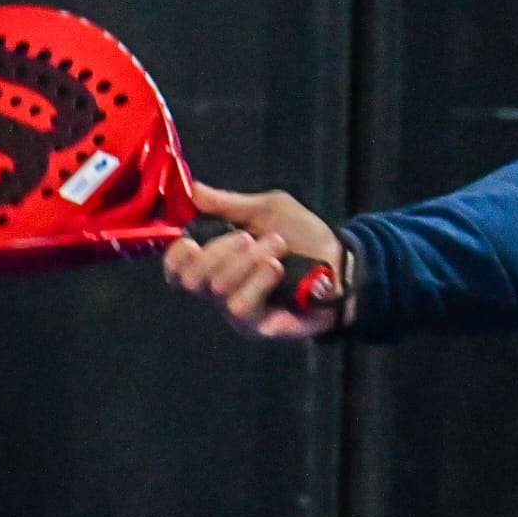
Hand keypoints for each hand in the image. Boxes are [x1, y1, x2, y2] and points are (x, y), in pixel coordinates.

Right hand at [162, 181, 343, 340]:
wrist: (342, 261)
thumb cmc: (302, 236)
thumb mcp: (267, 209)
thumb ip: (228, 203)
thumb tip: (191, 189)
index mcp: (216, 261)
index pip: (177, 269)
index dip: (175, 257)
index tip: (191, 241)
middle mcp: (221, 290)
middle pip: (192, 280)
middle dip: (219, 251)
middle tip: (249, 237)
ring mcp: (240, 312)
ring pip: (220, 290)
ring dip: (249, 262)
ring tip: (278, 248)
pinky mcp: (261, 327)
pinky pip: (243, 308)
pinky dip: (258, 282)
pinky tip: (277, 269)